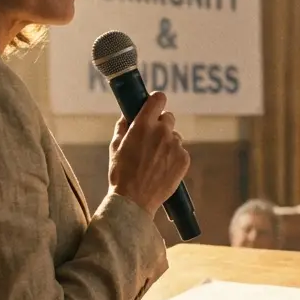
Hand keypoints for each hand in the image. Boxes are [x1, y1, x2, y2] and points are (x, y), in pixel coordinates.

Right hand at [107, 92, 190, 215]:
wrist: (134, 200)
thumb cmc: (121, 173)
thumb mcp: (115, 146)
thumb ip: (123, 127)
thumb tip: (126, 116)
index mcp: (143, 124)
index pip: (158, 99)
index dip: (156, 101)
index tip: (155, 105)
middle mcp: (162, 132)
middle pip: (168, 117)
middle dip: (161, 125)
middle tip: (151, 139)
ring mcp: (175, 146)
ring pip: (174, 136)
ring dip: (167, 143)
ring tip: (154, 160)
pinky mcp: (184, 159)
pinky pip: (180, 152)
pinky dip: (173, 157)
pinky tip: (162, 169)